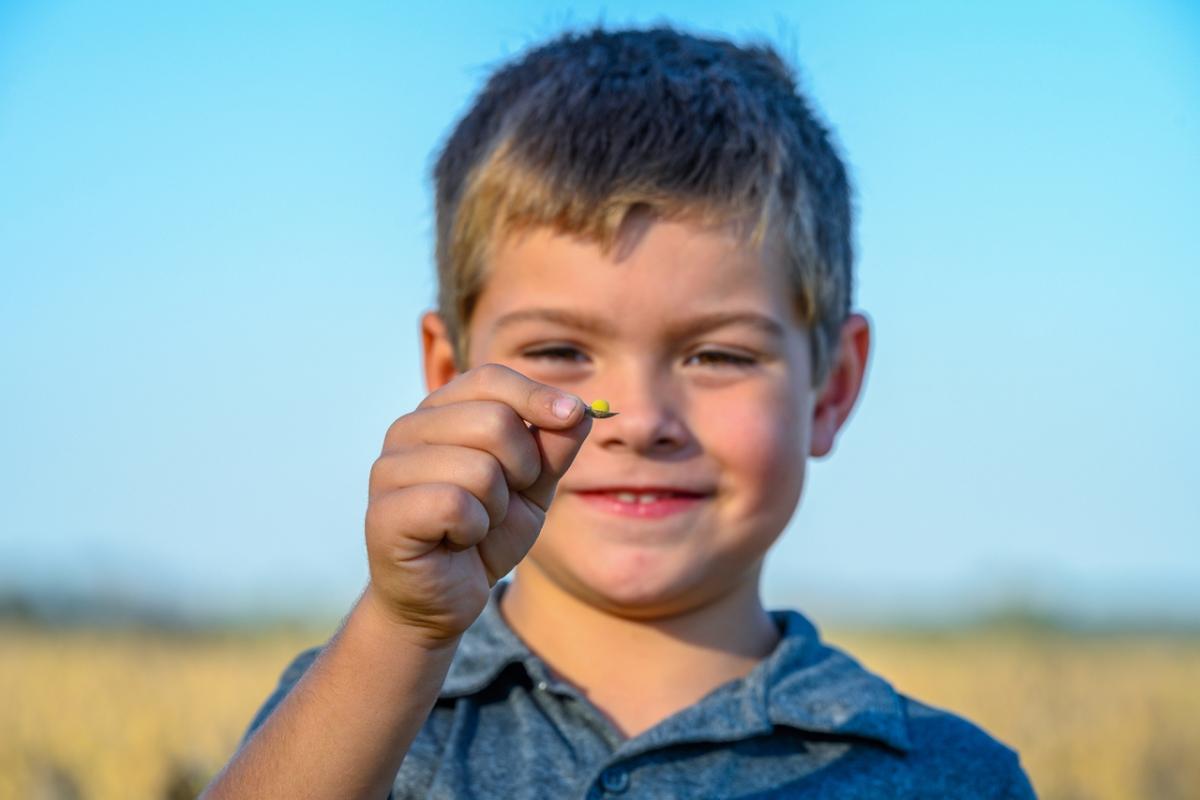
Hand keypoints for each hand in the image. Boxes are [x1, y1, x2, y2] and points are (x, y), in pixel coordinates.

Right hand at [364, 363, 590, 643]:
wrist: (446, 598)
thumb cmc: (486, 533)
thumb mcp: (533, 486)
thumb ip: (553, 446)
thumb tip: (577, 410)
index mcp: (441, 412)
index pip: (491, 379)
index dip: (537, 396)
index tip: (573, 415)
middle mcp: (408, 430)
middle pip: (494, 421)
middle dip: (523, 467)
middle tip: (504, 500)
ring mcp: (389, 469)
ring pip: (480, 468)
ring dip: (496, 507)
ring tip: (476, 525)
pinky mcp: (385, 512)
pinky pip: (455, 505)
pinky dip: (473, 530)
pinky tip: (457, 541)